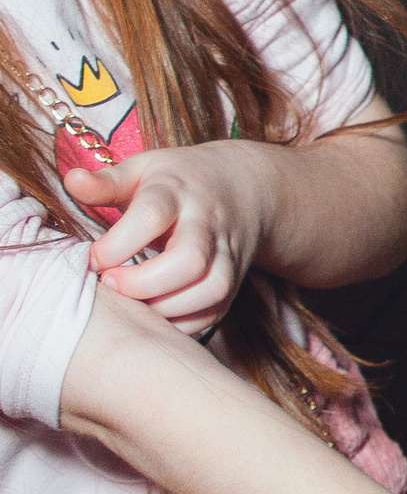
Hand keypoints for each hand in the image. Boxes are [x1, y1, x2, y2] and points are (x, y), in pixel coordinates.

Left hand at [68, 140, 282, 332]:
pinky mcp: (234, 282)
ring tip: (134, 307)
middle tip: (110, 285)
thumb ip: (106, 182)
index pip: (151, 216)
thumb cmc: (178, 181)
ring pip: (212, 289)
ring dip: (168, 307)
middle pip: (190, 260)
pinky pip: (216, 311)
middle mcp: (207, 225)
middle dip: (144, 283)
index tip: (91, 260)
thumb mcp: (142, 170)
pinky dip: (184, 323)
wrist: (245, 188)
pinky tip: (155, 318)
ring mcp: (227, 255)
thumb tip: (73, 181)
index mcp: (177, 192)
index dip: (118, 244)